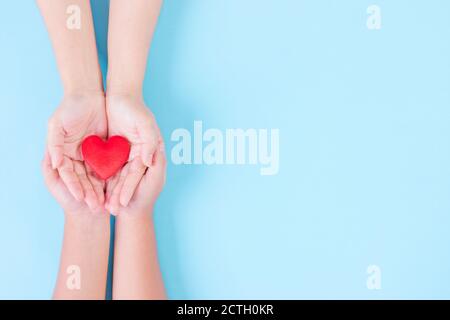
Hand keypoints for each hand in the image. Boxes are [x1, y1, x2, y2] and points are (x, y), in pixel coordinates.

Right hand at [47, 93, 106, 209]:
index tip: (81, 198)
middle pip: (85, 179)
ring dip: (102, 189)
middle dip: (91, 193)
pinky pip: (110, 165)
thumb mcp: (56, 125)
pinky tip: (118, 187)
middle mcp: (78, 157)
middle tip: (97, 207)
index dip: (75, 187)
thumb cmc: (69, 108)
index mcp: (64, 155)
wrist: (88, 94)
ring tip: (109, 203)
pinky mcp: (106, 150)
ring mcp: (92, 154)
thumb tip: (56, 165)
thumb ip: (53, 145)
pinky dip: (113, 176)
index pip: (70, 175)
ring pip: (98, 175)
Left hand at [105, 94, 160, 207]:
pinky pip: (107, 166)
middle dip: (119, 195)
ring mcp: (124, 154)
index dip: (130, 188)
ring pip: (116, 175)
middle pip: (126, 178)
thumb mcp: (146, 124)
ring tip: (103, 206)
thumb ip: (150, 143)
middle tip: (112, 210)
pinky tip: (95, 190)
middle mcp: (136, 156)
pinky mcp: (113, 150)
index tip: (123, 202)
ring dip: (110, 191)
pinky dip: (102, 178)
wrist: (121, 95)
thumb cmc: (136, 109)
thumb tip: (149, 162)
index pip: (137, 174)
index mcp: (146, 152)